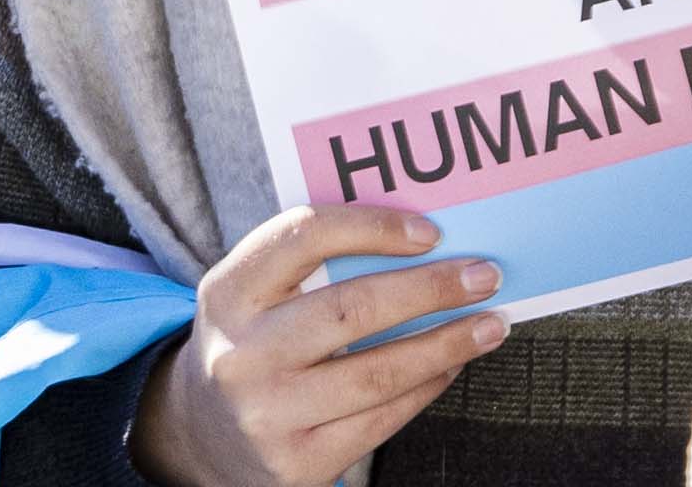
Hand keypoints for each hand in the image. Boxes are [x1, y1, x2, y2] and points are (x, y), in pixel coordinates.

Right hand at [125, 202, 500, 486]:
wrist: (201, 434)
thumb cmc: (250, 343)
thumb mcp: (252, 296)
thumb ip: (308, 268)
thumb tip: (417, 246)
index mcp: (228, 292)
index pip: (302, 237)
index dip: (371, 228)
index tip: (429, 231)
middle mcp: (243, 353)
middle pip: (352, 309)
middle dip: (429, 290)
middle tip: (482, 275)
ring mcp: (269, 413)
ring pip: (377, 372)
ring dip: (446, 345)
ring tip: (490, 325)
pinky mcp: (298, 462)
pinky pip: (380, 420)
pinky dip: (425, 388)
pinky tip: (450, 366)